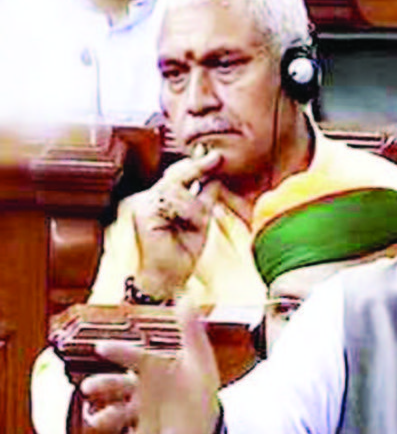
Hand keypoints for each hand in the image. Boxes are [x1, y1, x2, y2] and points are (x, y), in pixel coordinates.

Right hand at [91, 302, 221, 433]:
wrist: (203, 417)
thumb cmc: (198, 382)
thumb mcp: (199, 357)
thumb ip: (191, 330)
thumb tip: (187, 299)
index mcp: (152, 366)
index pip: (133, 356)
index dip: (118, 352)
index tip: (102, 348)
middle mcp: (140, 387)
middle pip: (117, 385)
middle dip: (103, 386)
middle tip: (89, 387)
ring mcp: (141, 410)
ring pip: (118, 412)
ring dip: (106, 416)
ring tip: (97, 420)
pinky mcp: (146, 431)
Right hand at [130, 149, 222, 299]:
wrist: (168, 277)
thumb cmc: (183, 253)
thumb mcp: (200, 221)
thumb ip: (204, 199)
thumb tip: (215, 178)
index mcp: (160, 200)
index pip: (177, 176)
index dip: (195, 165)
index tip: (215, 156)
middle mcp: (149, 199)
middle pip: (175, 174)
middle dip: (197, 167)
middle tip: (215, 157)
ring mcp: (143, 204)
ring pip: (177, 187)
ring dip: (194, 206)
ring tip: (196, 224)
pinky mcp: (144, 212)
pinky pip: (172, 201)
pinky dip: (187, 212)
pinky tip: (189, 225)